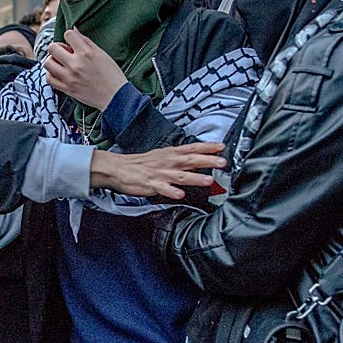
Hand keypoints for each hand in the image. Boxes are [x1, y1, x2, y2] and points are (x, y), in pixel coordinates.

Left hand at [43, 28, 128, 109]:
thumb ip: (86, 41)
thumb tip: (74, 30)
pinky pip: (49, 78)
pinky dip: (52, 74)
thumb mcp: (102, 54)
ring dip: (53, 60)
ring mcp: (69, 78)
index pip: (68, 34)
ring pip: (48, 62)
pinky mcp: (66, 89)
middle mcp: (76, 65)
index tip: (74, 42)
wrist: (115, 97)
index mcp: (86, 53)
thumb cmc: (111, 75)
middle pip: (53, 48)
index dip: (71, 36)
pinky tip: (59, 73)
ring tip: (61, 63)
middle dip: (58, 47)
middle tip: (65, 53)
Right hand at [90, 142, 225, 199]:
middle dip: (208, 161)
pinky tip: (180, 195)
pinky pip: (163, 189)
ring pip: (181, 175)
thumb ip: (182, 160)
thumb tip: (200, 161)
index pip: (193, 148)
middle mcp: (168, 162)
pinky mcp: (151, 184)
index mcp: (171, 154)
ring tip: (209, 180)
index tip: (222, 147)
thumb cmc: (142, 164)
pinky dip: (171, 191)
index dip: (208, 147)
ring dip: (195, 177)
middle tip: (222, 163)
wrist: (119, 168)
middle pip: (191, 160)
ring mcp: (160, 173)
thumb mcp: (163, 157)